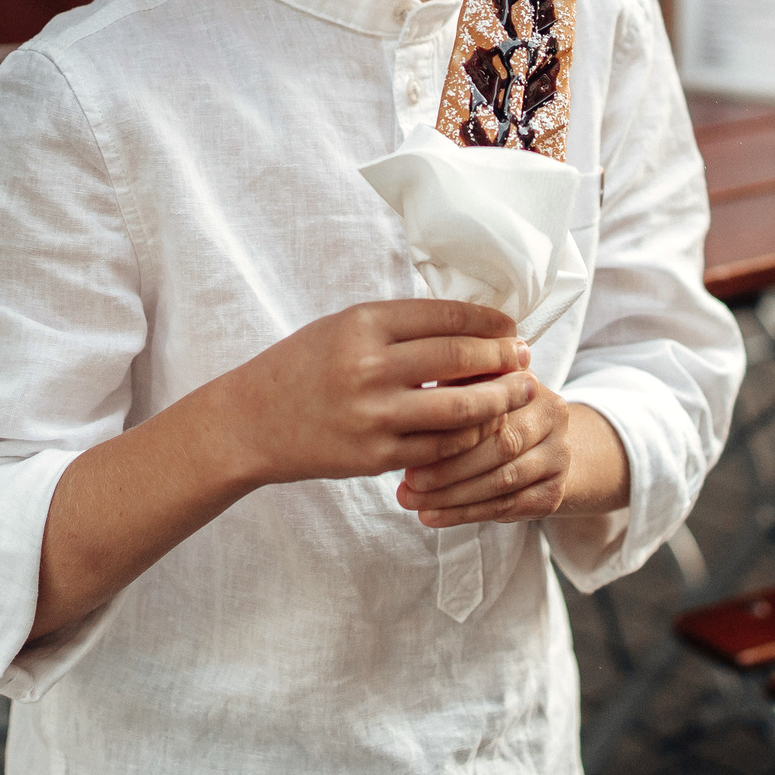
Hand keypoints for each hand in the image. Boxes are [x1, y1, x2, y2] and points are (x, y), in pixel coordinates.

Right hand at [211, 299, 535, 489]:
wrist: (251, 422)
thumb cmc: (301, 367)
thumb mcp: (343, 328)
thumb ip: (399, 327)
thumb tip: (470, 327)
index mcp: (363, 324)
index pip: (446, 317)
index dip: (489, 322)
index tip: (510, 327)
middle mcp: (370, 367)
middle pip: (461, 359)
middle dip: (503, 358)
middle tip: (524, 358)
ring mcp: (374, 416)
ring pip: (461, 409)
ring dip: (498, 400)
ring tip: (517, 392)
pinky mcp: (375, 457)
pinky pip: (441, 449)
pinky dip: (467, 438)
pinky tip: (480, 428)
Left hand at [397, 382, 626, 527]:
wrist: (538, 445)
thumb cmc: (488, 412)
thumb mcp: (471, 387)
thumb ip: (450, 385)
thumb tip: (407, 394)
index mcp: (528, 384)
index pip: (489, 408)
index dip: (450, 428)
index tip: (409, 443)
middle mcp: (553, 417)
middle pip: (500, 446)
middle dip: (449, 468)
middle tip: (408, 483)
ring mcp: (559, 457)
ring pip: (503, 481)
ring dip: (453, 497)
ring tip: (413, 502)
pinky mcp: (553, 492)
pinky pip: (507, 507)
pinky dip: (466, 514)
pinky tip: (434, 516)